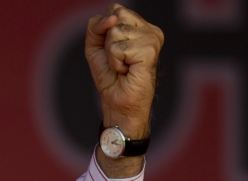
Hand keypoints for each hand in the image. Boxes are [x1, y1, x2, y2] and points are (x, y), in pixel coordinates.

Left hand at [85, 4, 163, 139]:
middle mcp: (150, 30)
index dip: (104, 30)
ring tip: (123, 67)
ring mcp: (152, 38)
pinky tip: (127, 71)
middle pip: (115, 17)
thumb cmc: (110, 78)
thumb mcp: (95, 47)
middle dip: (107, 42)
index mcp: (140, 26)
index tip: (113, 51)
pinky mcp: (150, 49)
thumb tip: (112, 18)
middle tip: (118, 60)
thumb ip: (95, 27)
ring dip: (111, 55)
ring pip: (115, 32)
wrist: (118, 103)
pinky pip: (118, 48)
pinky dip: (115, 62)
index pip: (114, 9)